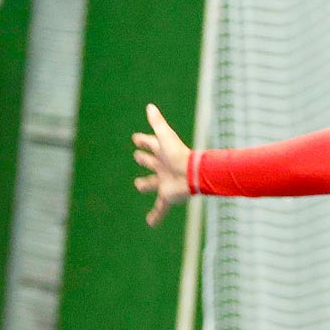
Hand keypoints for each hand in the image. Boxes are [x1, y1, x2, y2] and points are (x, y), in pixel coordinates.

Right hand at [132, 103, 190, 225]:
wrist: (194, 174)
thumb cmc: (179, 155)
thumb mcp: (166, 137)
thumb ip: (157, 123)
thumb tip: (150, 106)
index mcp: (162, 153)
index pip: (150, 144)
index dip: (143, 141)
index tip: (136, 139)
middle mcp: (163, 167)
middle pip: (151, 162)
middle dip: (144, 159)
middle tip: (137, 156)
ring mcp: (165, 182)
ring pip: (153, 184)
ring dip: (146, 184)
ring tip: (139, 185)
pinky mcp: (167, 197)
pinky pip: (160, 209)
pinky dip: (155, 217)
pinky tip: (150, 223)